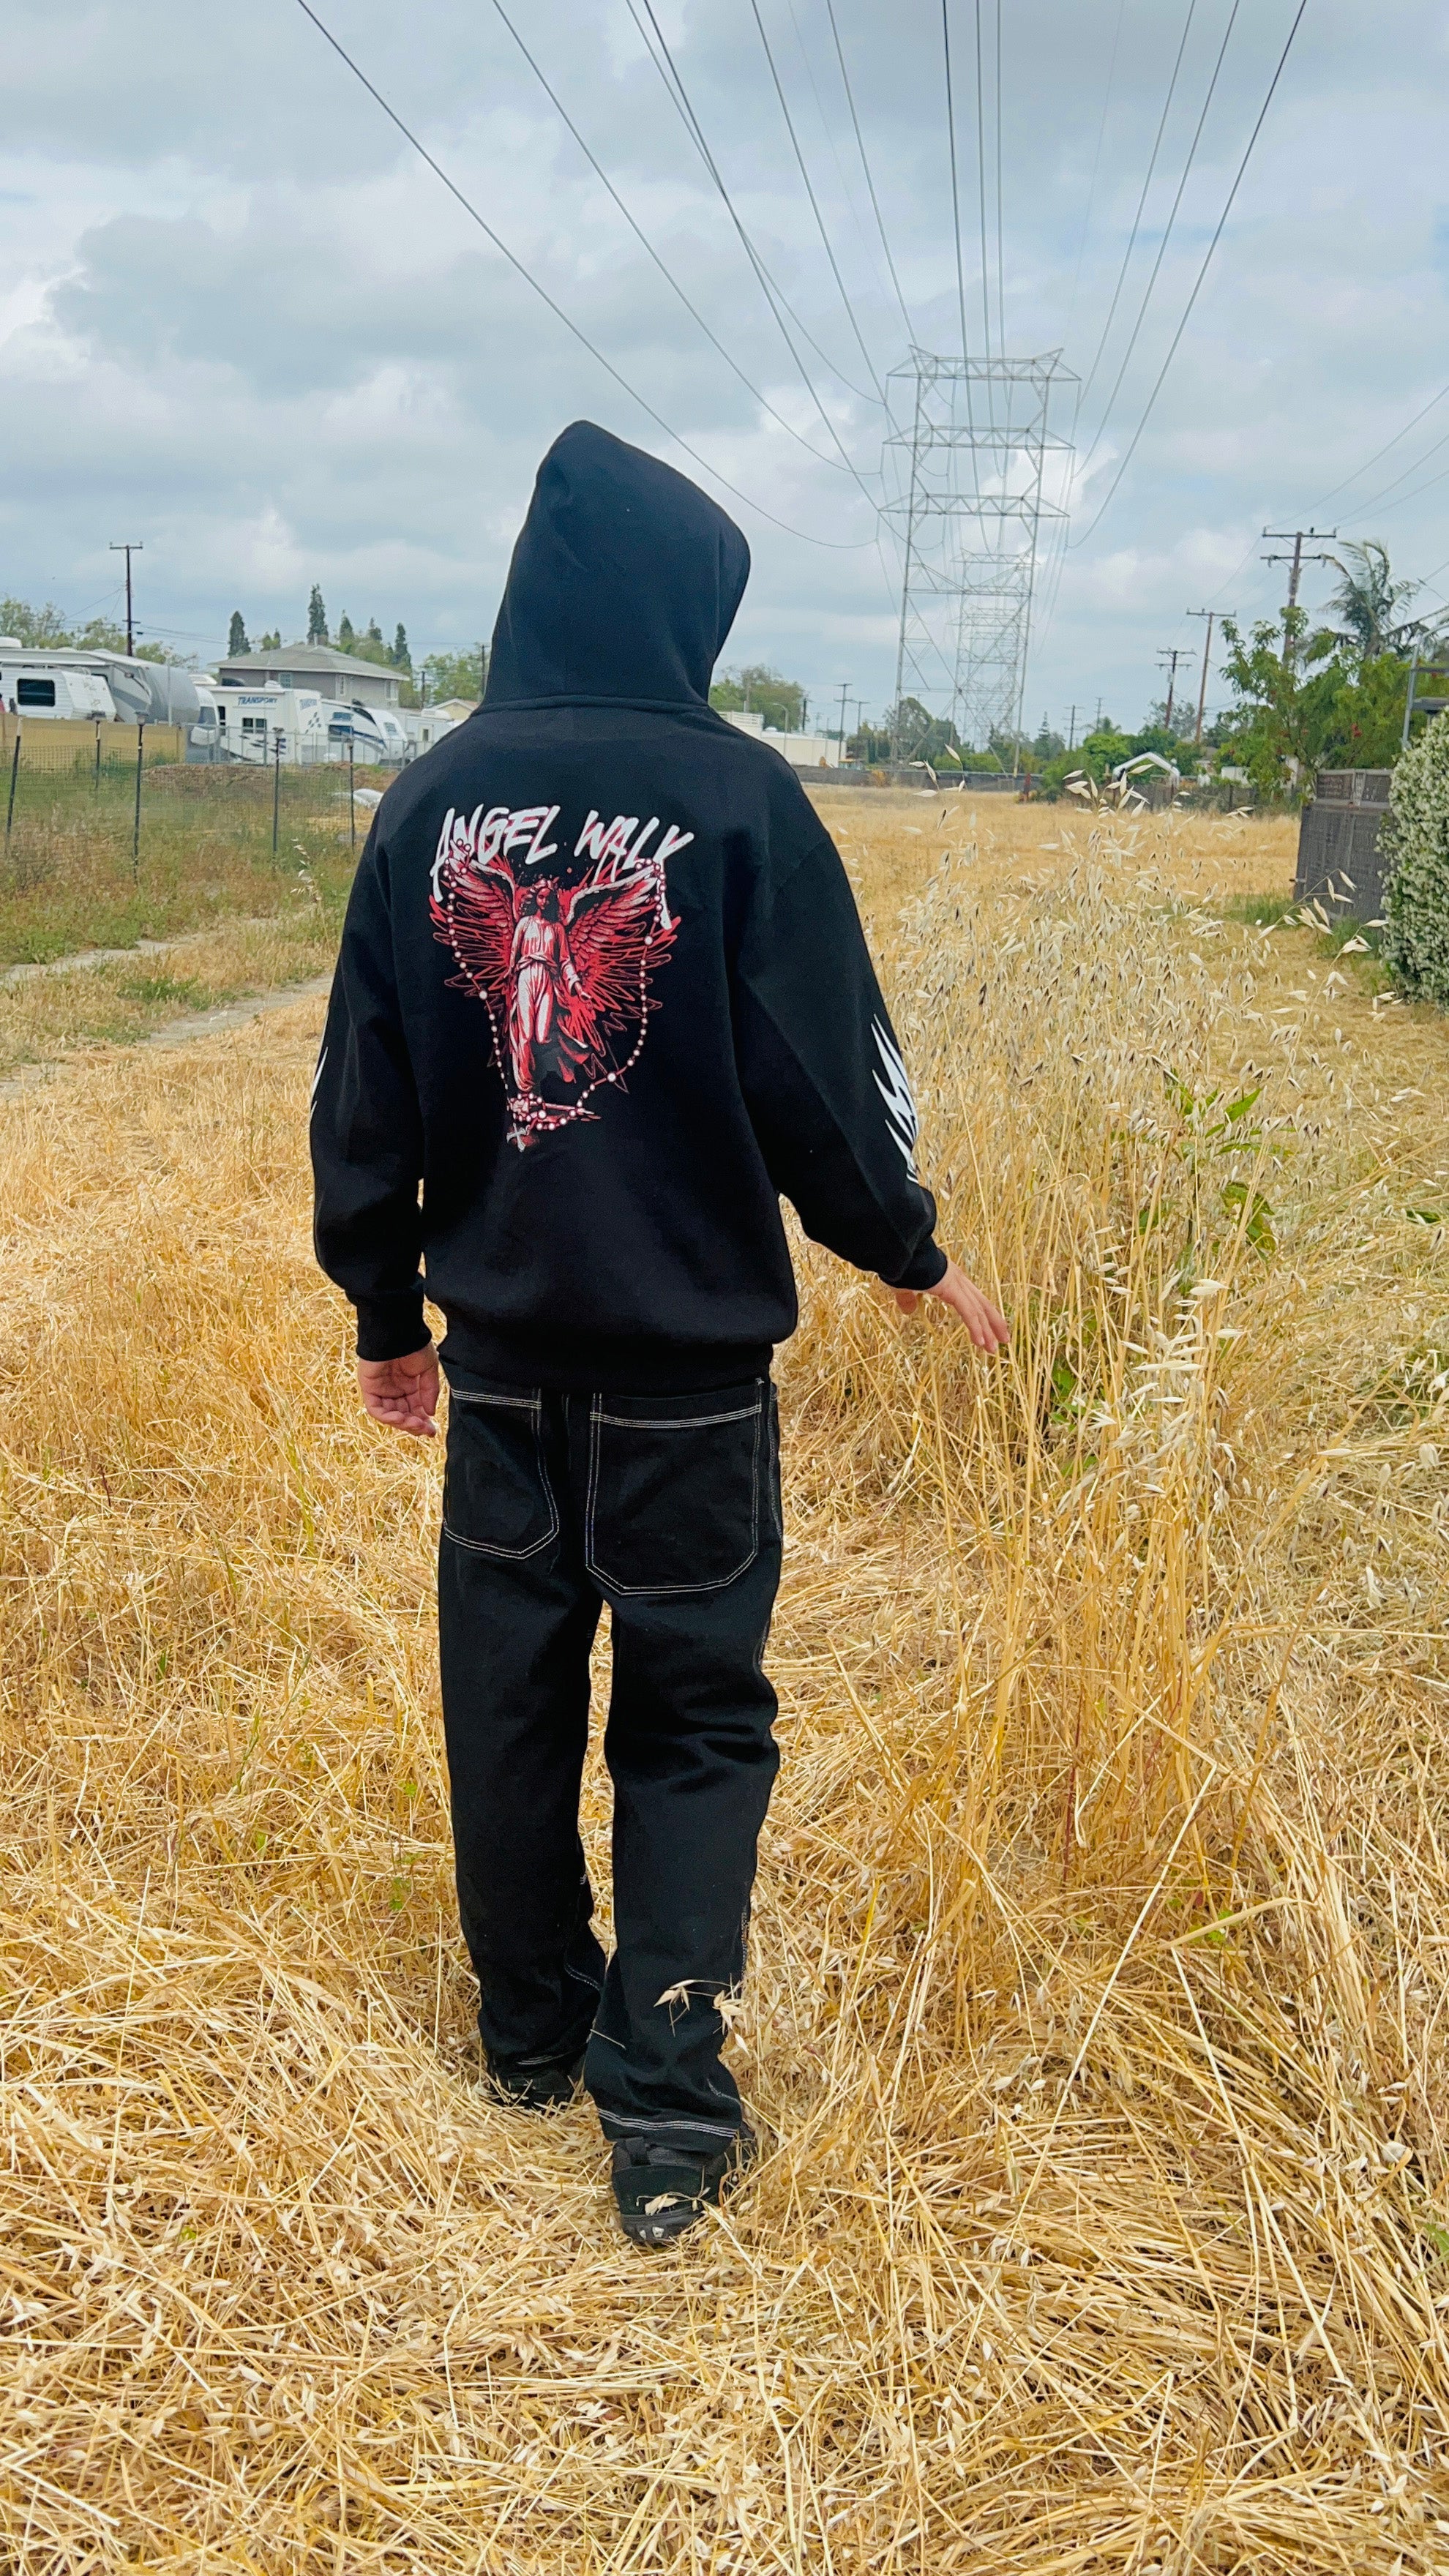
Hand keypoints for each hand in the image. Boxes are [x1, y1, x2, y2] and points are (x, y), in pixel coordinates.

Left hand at [357, 1342, 439, 1436]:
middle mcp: (394, 1389)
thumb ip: (430, 1392)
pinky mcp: (369, 1387)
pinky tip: (401, 1418)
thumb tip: (430, 1413)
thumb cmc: (414, 1345)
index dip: (423, 1421)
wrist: (398, 1332)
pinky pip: (376, 1409)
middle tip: (426, 1430)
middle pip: (403, 1415)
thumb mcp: (429, 1369)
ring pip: (390, 1415)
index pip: (415, 1409)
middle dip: (414, 1425)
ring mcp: (381, 1389)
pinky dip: (388, 1417)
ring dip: (403, 1423)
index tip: (433, 1430)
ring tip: (416, 1424)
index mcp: (409, 1385)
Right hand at [892, 1258, 1009, 1352]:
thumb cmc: (901, 1267)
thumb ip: (908, 1299)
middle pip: (982, 1306)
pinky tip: (979, 1342)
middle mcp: (959, 1281)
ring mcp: (958, 1285)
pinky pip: (968, 1312)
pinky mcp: (953, 1290)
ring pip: (979, 1311)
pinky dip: (975, 1327)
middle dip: (993, 1325)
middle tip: (1001, 1342)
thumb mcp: (904, 1288)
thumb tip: (907, 1311)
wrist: (900, 1253)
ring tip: (993, 1349)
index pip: (972, 1301)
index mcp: (950, 1280)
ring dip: (987, 1331)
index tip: (987, 1331)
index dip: (982, 1316)